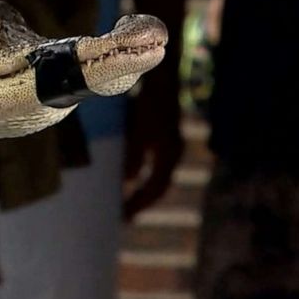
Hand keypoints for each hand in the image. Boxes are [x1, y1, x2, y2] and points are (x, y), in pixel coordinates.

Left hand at [122, 93, 183, 220]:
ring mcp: (172, 147)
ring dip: (143, 190)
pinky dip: (144, 177)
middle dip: (142, 201)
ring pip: (158, 177)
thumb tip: (129, 181)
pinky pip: (156, 167)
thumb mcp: (139, 132)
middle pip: (159, 186)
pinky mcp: (166, 140)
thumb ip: (134, 156)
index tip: (125, 216)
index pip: (155, 189)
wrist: (162, 82)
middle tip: (125, 216)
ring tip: (128, 202)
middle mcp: (174, 154)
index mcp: (169, 156)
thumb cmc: (149, 106)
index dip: (140, 203)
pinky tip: (131, 179)